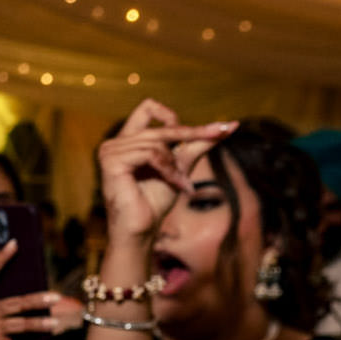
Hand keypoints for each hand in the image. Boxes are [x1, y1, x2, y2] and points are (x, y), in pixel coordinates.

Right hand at [97, 100, 237, 250]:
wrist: (142, 230)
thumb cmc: (156, 202)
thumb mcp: (181, 166)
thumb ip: (198, 145)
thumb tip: (230, 126)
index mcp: (126, 141)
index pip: (148, 109)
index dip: (176, 118)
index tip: (210, 129)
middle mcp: (115, 143)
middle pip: (160, 125)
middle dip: (191, 134)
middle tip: (218, 134)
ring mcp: (110, 151)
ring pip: (157, 141)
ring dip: (175, 163)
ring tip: (181, 182)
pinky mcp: (112, 162)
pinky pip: (150, 154)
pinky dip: (168, 168)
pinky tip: (174, 183)